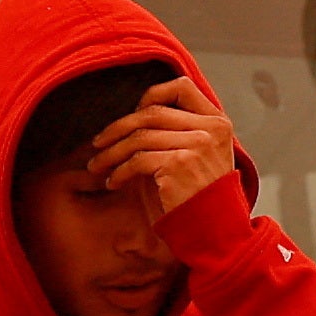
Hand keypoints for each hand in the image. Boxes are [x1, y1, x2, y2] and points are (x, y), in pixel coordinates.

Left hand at [84, 78, 237, 215]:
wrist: (217, 228)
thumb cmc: (204, 196)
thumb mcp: (205, 154)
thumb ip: (184, 131)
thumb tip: (138, 115)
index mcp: (217, 121)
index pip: (182, 87)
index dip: (152, 96)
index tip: (133, 113)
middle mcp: (209, 129)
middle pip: (151, 112)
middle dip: (117, 128)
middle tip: (98, 143)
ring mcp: (196, 145)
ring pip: (139, 137)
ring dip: (111, 153)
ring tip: (97, 166)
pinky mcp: (179, 164)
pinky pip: (137, 160)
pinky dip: (119, 171)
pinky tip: (113, 182)